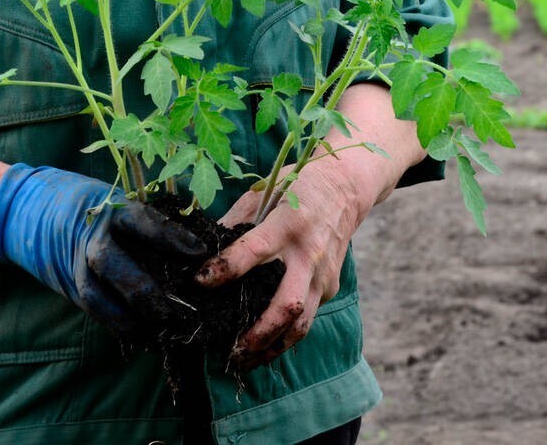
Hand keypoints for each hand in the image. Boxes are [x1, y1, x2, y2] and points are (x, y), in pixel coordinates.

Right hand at [0, 164, 206, 335]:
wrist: (30, 210)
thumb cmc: (90, 204)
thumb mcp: (116, 200)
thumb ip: (146, 221)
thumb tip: (193, 247)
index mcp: (108, 209)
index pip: (140, 222)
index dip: (170, 238)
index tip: (199, 253)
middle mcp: (88, 237)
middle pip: (111, 263)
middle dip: (143, 290)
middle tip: (174, 309)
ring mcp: (74, 263)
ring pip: (96, 295)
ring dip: (128, 318)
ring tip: (159, 332)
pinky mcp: (68, 285)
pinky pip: (92, 309)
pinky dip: (117, 325)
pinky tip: (142, 336)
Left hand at [195, 158, 369, 370]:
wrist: (346, 187)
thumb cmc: (297, 187)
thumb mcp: (262, 192)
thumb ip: (235, 222)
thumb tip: (203, 250)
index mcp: (287, 224)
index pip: (253, 252)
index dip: (225, 269)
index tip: (200, 281)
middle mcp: (308, 254)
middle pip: (286, 305)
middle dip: (257, 334)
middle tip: (230, 350)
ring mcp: (323, 274)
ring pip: (301, 324)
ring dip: (273, 347)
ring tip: (244, 360)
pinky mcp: (330, 286)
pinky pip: (307, 317)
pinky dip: (285, 334)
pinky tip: (263, 343)